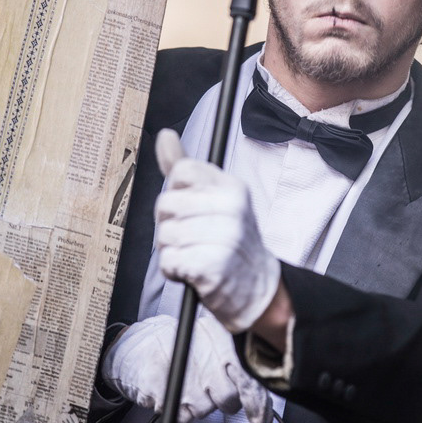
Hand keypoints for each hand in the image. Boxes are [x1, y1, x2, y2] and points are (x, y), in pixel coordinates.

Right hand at [101, 313, 272, 422]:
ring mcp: (186, 382)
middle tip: (214, 389)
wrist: (139, 345)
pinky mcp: (166, 395)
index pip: (247, 379)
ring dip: (200, 404)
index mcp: (221, 346)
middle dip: (225, 401)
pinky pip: (182, 417)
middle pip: (229, 401)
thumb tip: (256, 383)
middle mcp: (206, 364)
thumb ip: (233, 356)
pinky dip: (180, 409)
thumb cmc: (179, 341)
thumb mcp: (210, 336)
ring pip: (205, 411)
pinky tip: (177, 392)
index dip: (256, 403)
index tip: (260, 420)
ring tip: (190, 384)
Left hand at [154, 128, 280, 332]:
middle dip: (169, 225)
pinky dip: (174, 271)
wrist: (257, 288)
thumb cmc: (228, 240)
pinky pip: (168, 261)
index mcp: (232, 187)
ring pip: (164, 235)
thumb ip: (184, 168)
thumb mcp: (215, 199)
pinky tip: (194, 272)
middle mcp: (232, 207)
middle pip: (165, 204)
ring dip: (172, 251)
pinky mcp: (213, 265)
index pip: (182, 171)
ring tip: (196, 255)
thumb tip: (165, 134)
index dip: (177, 192)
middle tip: (194, 237)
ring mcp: (225, 236)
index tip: (192, 208)